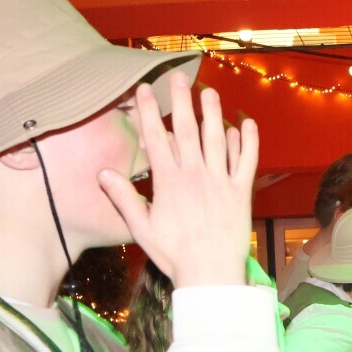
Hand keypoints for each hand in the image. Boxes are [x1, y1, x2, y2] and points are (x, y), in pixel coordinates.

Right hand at [99, 72, 256, 287]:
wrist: (210, 273)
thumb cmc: (174, 254)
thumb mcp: (141, 228)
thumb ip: (124, 198)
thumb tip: (103, 174)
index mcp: (169, 181)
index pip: (156, 138)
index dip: (149, 111)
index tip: (144, 89)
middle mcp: (195, 174)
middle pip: (187, 129)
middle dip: (181, 101)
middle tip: (178, 77)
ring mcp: (220, 181)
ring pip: (218, 138)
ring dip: (214, 112)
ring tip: (210, 91)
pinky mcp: (241, 191)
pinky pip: (246, 160)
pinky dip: (248, 141)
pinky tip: (246, 124)